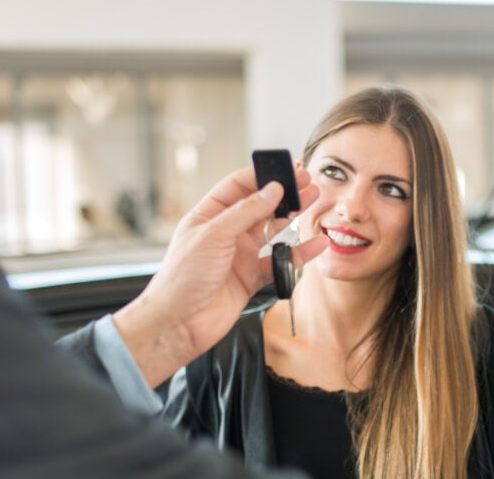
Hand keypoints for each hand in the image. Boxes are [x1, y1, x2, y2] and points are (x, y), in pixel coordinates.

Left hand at [112, 166, 326, 385]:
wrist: (179, 323)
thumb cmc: (182, 278)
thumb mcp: (213, 235)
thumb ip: (245, 212)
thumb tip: (272, 190)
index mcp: (208, 216)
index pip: (237, 186)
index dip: (261, 176)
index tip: (285, 170)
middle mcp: (225, 233)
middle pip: (260, 206)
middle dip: (284, 194)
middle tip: (307, 182)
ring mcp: (240, 255)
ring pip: (272, 231)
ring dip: (293, 218)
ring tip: (314, 202)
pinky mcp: (252, 278)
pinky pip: (279, 262)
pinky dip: (298, 254)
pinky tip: (315, 244)